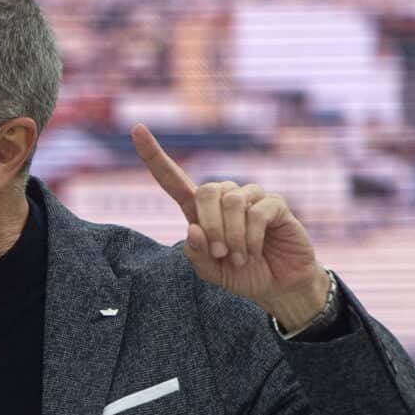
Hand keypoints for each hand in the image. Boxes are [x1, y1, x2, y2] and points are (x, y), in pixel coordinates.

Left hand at [132, 123, 327, 324]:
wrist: (278, 285)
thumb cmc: (242, 275)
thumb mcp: (210, 272)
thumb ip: (195, 254)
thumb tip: (193, 228)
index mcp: (201, 211)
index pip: (173, 179)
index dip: (154, 156)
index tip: (136, 129)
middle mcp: (225, 198)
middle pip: (206, 190)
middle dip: (210, 226)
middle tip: (221, 254)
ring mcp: (251, 198)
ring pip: (231, 202)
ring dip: (232, 237)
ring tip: (239, 257)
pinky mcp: (275, 205)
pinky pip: (257, 213)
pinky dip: (252, 239)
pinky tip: (255, 252)